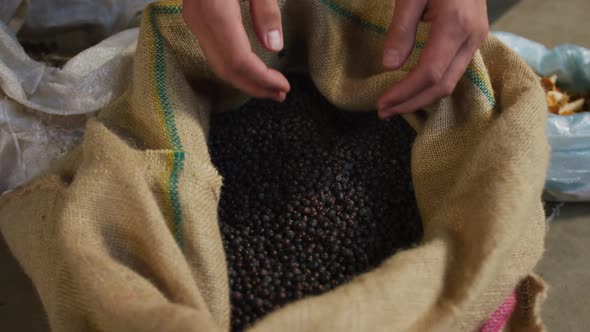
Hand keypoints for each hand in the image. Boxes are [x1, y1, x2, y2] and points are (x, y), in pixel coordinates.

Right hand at [182, 0, 289, 101]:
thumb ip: (266, 11)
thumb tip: (274, 46)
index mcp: (215, 10)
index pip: (239, 60)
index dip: (262, 78)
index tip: (284, 87)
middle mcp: (199, 19)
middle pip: (225, 69)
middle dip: (254, 86)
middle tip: (280, 95)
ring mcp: (194, 19)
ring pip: (217, 64)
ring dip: (244, 80)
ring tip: (270, 87)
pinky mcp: (195, 17)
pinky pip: (213, 52)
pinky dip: (233, 67)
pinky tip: (251, 69)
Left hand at [377, 0, 488, 117]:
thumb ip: (401, 30)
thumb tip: (389, 66)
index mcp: (455, 25)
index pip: (429, 73)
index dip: (404, 92)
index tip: (381, 103)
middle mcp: (471, 37)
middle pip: (442, 86)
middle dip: (411, 103)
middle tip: (384, 112)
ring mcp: (477, 39)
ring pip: (451, 82)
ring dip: (421, 98)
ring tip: (395, 105)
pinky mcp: (474, 38)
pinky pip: (453, 71)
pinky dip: (432, 85)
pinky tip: (414, 89)